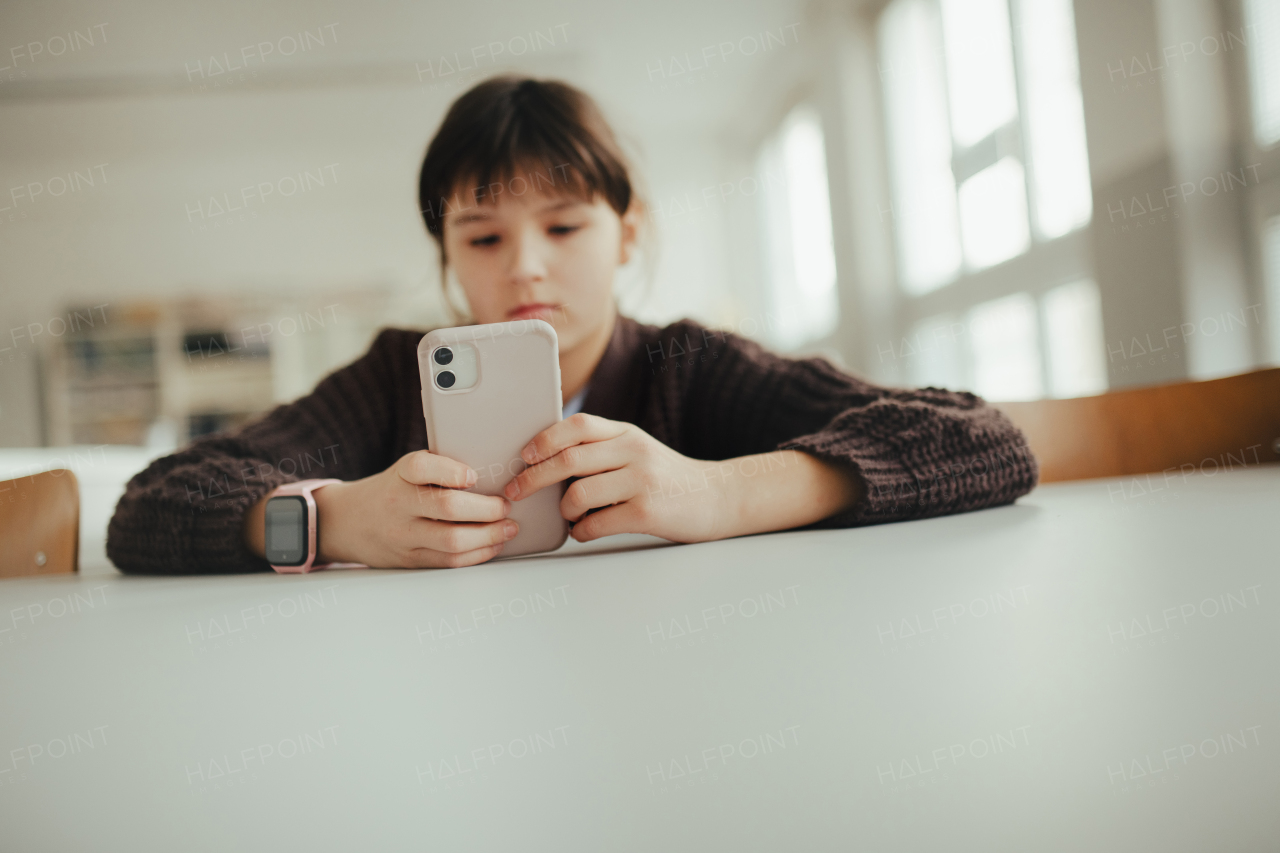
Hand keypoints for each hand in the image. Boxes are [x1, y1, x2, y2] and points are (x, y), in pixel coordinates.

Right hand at [310, 450, 517, 567]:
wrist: (346, 522)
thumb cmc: (391, 491)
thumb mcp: (405, 471)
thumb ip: (438, 469)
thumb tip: (492, 472)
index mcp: (400, 475)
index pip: (421, 467)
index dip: (451, 471)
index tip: (473, 476)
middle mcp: (399, 504)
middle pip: (447, 508)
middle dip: (487, 509)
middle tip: (506, 506)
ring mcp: (403, 535)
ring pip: (452, 541)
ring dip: (489, 536)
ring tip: (508, 528)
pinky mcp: (410, 559)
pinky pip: (449, 561)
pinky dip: (477, 554)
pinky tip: (492, 545)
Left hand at [505, 414, 864, 543]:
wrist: (719, 499)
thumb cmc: (668, 479)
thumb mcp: (637, 450)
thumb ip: (602, 448)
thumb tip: (544, 459)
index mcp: (627, 433)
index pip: (577, 425)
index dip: (544, 439)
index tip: (523, 456)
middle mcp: (633, 451)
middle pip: (568, 458)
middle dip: (532, 477)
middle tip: (515, 492)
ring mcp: (641, 481)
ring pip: (577, 493)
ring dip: (562, 510)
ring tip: (568, 516)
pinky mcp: (647, 511)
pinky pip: (596, 523)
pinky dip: (581, 531)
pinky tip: (585, 532)